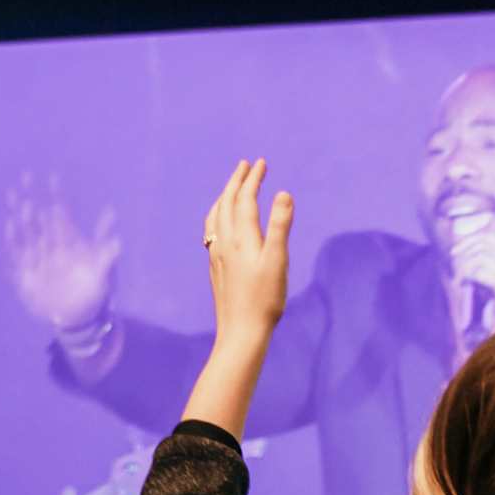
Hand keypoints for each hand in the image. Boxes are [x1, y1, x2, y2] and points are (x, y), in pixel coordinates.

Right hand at [0, 176, 120, 337]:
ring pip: (20, 242)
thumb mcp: (103, 270)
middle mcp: (49, 247)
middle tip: (17, 189)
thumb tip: (117, 237)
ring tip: (6, 220)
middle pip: (36, 223)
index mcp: (68, 240)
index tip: (52, 178)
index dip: (56, 197)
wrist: (80, 316)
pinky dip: (1, 263)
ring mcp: (35, 262)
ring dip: (13, 231)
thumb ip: (107, 253)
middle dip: (26, 207)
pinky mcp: (25, 280)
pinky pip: (10, 269)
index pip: (61, 214)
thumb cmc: (96, 289)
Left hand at [202, 158, 293, 350]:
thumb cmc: (264, 299)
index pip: (245, 199)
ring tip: (231, 188)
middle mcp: (224, 243)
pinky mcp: (216, 268)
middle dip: (236, 182)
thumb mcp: (278, 260)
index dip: (253, 179)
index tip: (261, 163)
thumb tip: (283, 193)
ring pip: (215, 217)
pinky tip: (220, 225)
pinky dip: (217, 216)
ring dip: (223, 198)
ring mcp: (217, 256)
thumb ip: (279, 226)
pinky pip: (211, 232)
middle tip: (246, 165)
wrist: (241, 332)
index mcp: (241, 238)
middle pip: (226, 204)